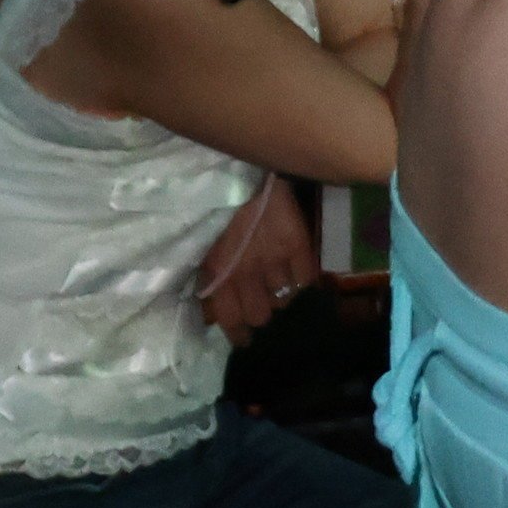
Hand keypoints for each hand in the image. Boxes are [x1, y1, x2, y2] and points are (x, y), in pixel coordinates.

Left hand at [193, 176, 315, 341]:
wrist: (241, 168)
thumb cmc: (214, 207)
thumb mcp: (201, 246)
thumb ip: (207, 276)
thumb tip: (212, 310)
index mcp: (216, 273)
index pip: (230, 320)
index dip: (238, 334)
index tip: (244, 339)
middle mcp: (246, 273)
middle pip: (261, 316)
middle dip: (259, 311)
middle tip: (259, 300)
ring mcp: (274, 260)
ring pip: (283, 301)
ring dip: (279, 294)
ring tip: (275, 281)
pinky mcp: (298, 244)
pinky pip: (306, 280)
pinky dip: (302, 280)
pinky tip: (295, 272)